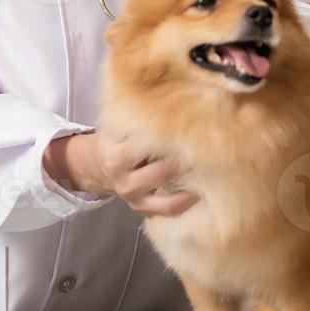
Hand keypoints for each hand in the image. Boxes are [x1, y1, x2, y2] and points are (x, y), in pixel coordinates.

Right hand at [44, 131, 200, 217]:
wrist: (97, 163)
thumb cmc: (119, 138)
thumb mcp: (122, 124)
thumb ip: (142, 117)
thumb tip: (181, 101)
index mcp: (117, 152)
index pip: (149, 147)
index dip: (175, 137)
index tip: (197, 129)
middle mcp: (122, 177)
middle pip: (163, 171)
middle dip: (188, 160)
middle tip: (212, 150)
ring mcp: (131, 196)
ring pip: (167, 196)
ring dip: (191, 184)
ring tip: (211, 171)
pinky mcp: (140, 208)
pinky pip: (168, 210)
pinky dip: (186, 202)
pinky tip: (202, 191)